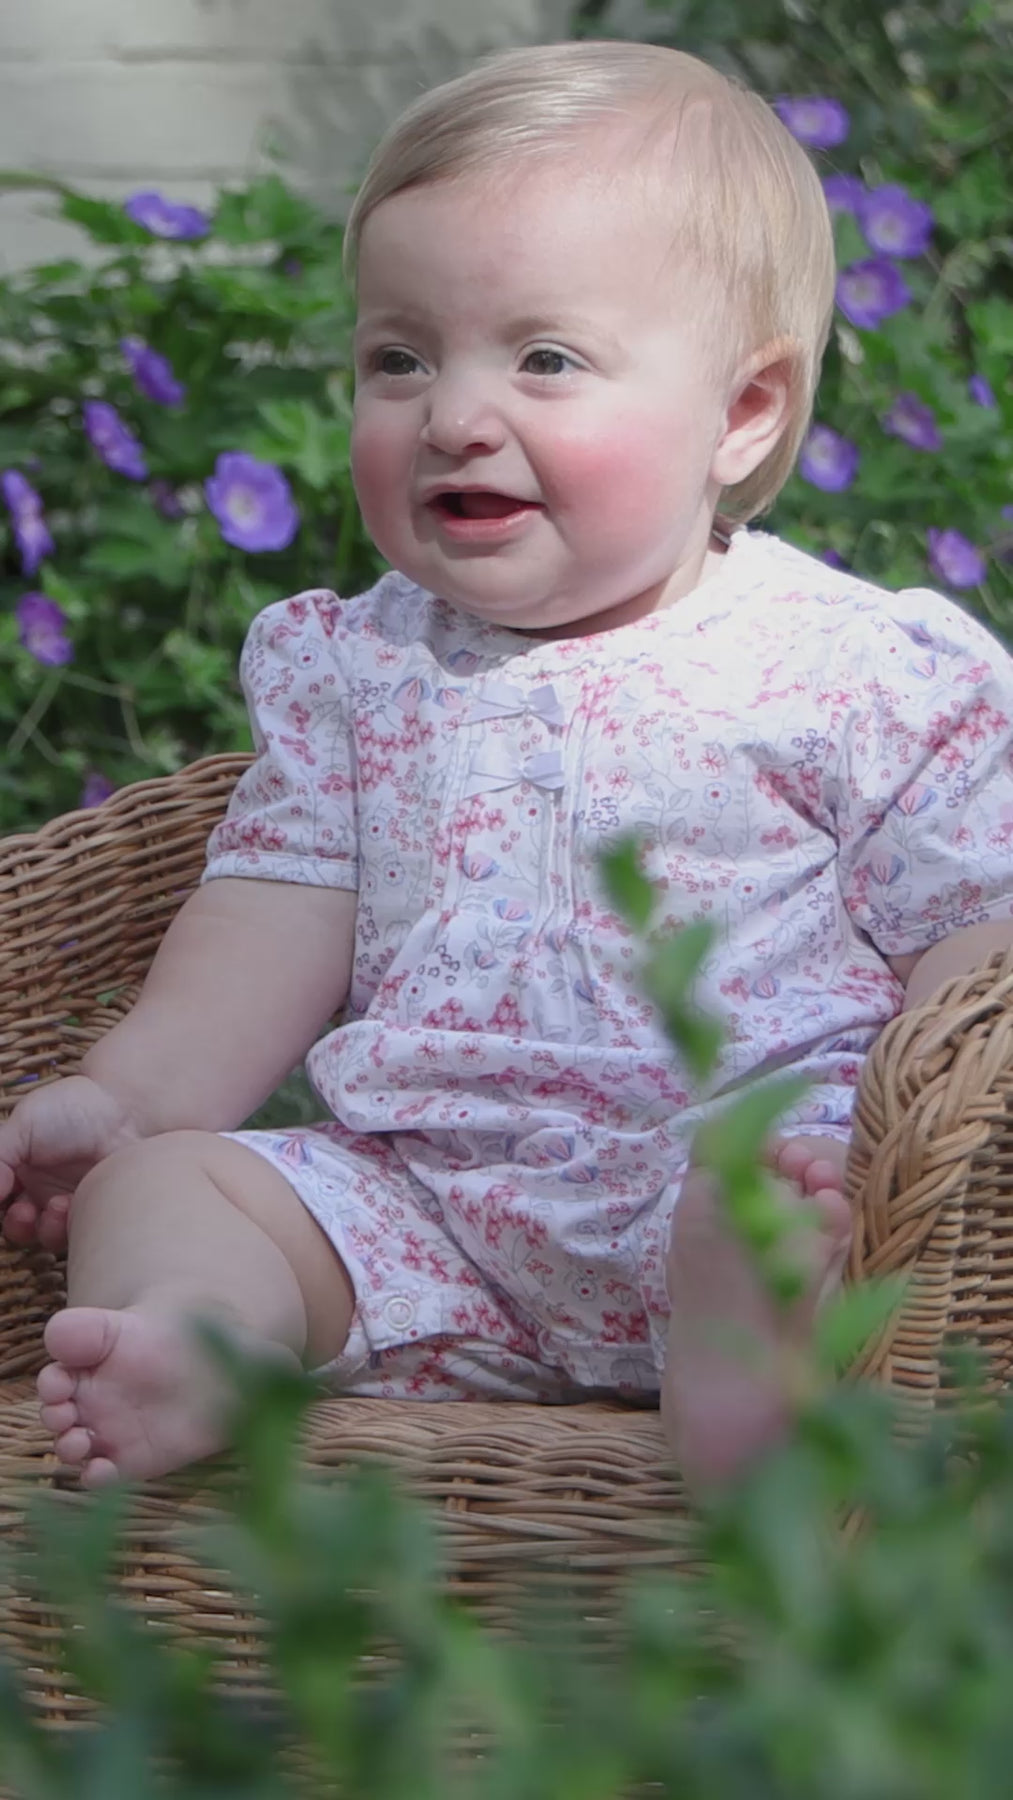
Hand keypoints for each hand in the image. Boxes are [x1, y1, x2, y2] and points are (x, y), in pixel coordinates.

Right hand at [0, 1075, 142, 1250]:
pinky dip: (66, 1229)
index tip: (3, 1193)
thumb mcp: (23, 1125)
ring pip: (44, 1235)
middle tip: (22, 1213)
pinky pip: (74, 1237)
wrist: (130, 1112)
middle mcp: (41, 1188)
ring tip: (55, 1207)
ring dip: (40, 1228)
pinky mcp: (95, 1214)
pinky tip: (72, 1206)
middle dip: (15, 1225)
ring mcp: (69, 1203)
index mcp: (20, 1166)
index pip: (0, 1196)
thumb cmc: (75, 1109)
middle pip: (17, 1224)